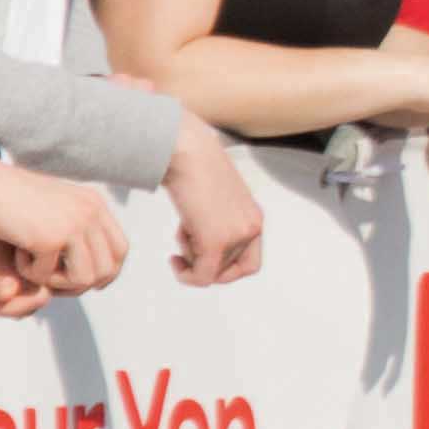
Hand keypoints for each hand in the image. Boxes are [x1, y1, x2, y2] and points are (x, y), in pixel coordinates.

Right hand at [0, 160, 126, 313]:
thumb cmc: (12, 200)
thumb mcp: (54, 212)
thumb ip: (74, 235)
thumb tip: (94, 280)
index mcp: (95, 205)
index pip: (120, 250)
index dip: (106, 273)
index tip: (81, 283)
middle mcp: (92, 213)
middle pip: (107, 270)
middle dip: (77, 285)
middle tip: (48, 280)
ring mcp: (75, 224)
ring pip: (83, 280)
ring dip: (53, 281)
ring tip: (31, 263)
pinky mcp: (53, 237)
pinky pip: (47, 276)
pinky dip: (28, 272)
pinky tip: (16, 251)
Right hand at [162, 119, 262, 284]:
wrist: (187, 152)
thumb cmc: (195, 169)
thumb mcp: (216, 201)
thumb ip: (219, 223)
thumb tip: (202, 241)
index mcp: (254, 218)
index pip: (250, 263)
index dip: (226, 269)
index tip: (202, 258)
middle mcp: (252, 228)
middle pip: (231, 271)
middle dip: (205, 267)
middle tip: (187, 252)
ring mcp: (236, 235)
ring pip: (213, 273)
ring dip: (192, 260)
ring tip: (183, 231)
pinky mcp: (216, 240)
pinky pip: (202, 277)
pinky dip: (186, 275)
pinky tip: (173, 259)